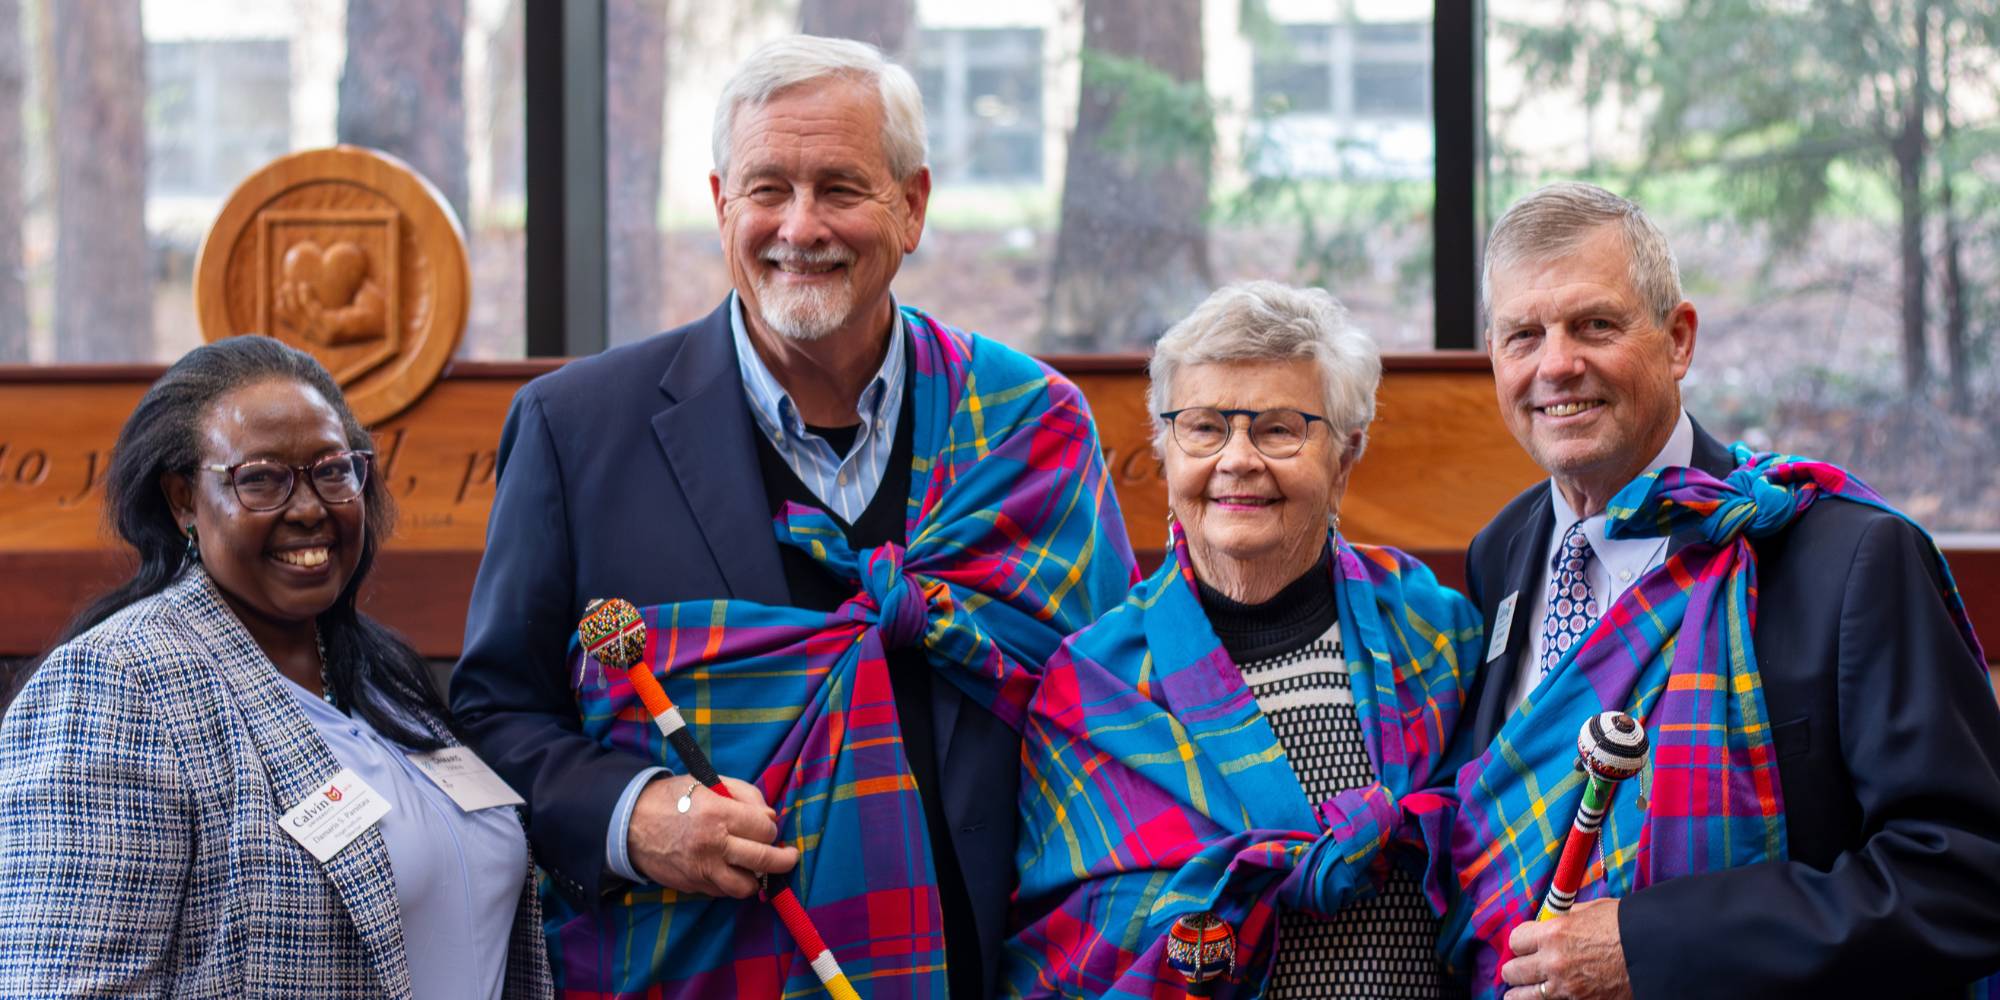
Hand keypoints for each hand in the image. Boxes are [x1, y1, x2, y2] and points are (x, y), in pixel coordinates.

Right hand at [627, 774, 798, 898]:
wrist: (631, 822)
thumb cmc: (673, 798)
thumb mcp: (708, 782)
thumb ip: (745, 794)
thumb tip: (771, 817)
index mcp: (719, 814)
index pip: (764, 829)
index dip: (771, 828)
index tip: (767, 827)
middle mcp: (713, 844)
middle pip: (764, 860)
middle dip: (784, 860)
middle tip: (790, 857)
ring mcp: (702, 869)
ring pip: (746, 886)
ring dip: (757, 878)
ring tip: (758, 868)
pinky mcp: (692, 885)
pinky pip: (722, 892)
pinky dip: (732, 884)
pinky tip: (731, 871)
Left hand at [1501, 899, 1631, 999]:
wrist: (1656, 953)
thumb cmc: (1627, 927)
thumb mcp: (1593, 911)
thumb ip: (1567, 917)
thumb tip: (1554, 918)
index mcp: (1553, 934)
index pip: (1515, 940)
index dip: (1521, 942)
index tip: (1526, 946)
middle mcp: (1553, 962)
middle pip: (1513, 971)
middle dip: (1517, 969)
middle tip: (1523, 970)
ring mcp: (1566, 989)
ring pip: (1521, 997)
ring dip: (1522, 993)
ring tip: (1523, 992)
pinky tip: (1550, 997)